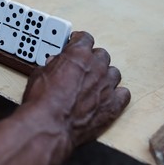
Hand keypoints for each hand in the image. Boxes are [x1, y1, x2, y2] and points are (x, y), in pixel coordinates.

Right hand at [21, 31, 130, 147]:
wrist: (50, 125)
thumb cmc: (42, 101)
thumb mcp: (39, 74)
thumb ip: (51, 65)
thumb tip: (52, 65)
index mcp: (79, 54)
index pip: (85, 38)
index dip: (79, 41)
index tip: (76, 44)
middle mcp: (97, 67)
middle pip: (101, 55)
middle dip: (92, 60)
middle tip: (82, 67)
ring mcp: (107, 86)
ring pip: (114, 73)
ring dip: (105, 76)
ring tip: (94, 84)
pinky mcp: (113, 105)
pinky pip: (124, 94)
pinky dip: (117, 95)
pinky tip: (108, 98)